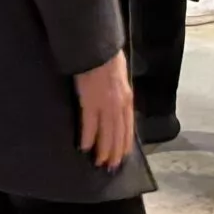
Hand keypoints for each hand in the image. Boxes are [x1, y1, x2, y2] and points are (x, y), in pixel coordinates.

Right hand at [74, 53, 134, 170]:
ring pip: (106, 134)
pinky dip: (88, 138)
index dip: (124, 143)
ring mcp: (105, 105)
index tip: (122, 156)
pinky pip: (90, 125)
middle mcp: (119, 105)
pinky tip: (85, 147)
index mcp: (126, 99)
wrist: (97, 47)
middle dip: (115, 152)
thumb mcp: (120, 76)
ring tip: (99, 162)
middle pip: (118, 134)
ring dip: (103, 150)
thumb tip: (117, 103)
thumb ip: (120, 92)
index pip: (128, 127)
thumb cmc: (107, 57)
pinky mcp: (90, 102)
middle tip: (111, 166)